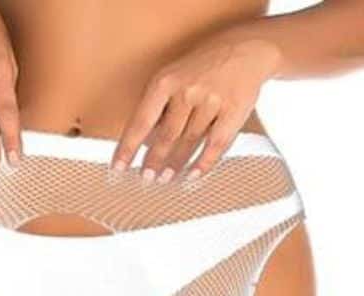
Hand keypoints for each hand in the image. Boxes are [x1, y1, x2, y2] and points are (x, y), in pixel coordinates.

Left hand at [112, 22, 276, 180]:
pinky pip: (216, 145)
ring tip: (166, 178)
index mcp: (166, 81)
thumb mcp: (174, 75)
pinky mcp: (233, 112)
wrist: (245, 49)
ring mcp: (211, 102)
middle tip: (146, 178)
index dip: (128, 148)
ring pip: (189, 142)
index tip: (118, 168)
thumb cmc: (203, 67)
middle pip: (165, 136)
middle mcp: (187, 91)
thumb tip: (144, 141)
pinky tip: (193, 176)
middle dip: (154, 161)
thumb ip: (161, 105)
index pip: (141, 121)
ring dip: (175, 164)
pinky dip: (203, 164)